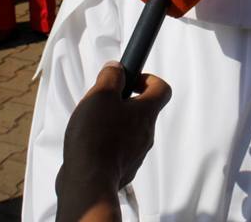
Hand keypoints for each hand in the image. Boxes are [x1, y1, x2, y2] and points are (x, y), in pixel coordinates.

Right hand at [56, 63, 170, 220]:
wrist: (88, 182)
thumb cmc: (95, 139)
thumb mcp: (100, 95)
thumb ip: (111, 76)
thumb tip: (116, 68)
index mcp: (146, 113)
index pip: (161, 88)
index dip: (147, 79)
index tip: (130, 80)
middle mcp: (146, 133)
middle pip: (142, 110)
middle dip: (122, 102)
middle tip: (103, 101)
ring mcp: (136, 153)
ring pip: (128, 130)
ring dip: (112, 123)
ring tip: (91, 124)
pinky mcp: (123, 167)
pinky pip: (118, 149)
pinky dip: (106, 143)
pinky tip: (89, 143)